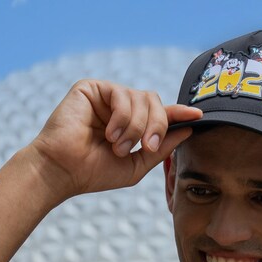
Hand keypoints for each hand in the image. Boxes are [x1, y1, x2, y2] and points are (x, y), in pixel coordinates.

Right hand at [27, 79, 201, 199]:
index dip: (180, 113)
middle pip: (156, 102)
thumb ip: (161, 149)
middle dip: (158, 125)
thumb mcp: (136, 165)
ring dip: (136, 128)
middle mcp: (120, 107)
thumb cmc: (94, 172)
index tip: (198, 116)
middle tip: (147, 147)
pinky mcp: (92, 88)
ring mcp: (106, 97)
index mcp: (131, 124)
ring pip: (142, 99)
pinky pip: (122, 95)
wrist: (63, 171)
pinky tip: (109, 134)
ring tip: (117, 146)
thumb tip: (187, 130)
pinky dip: (122, 118)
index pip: (160, 113)